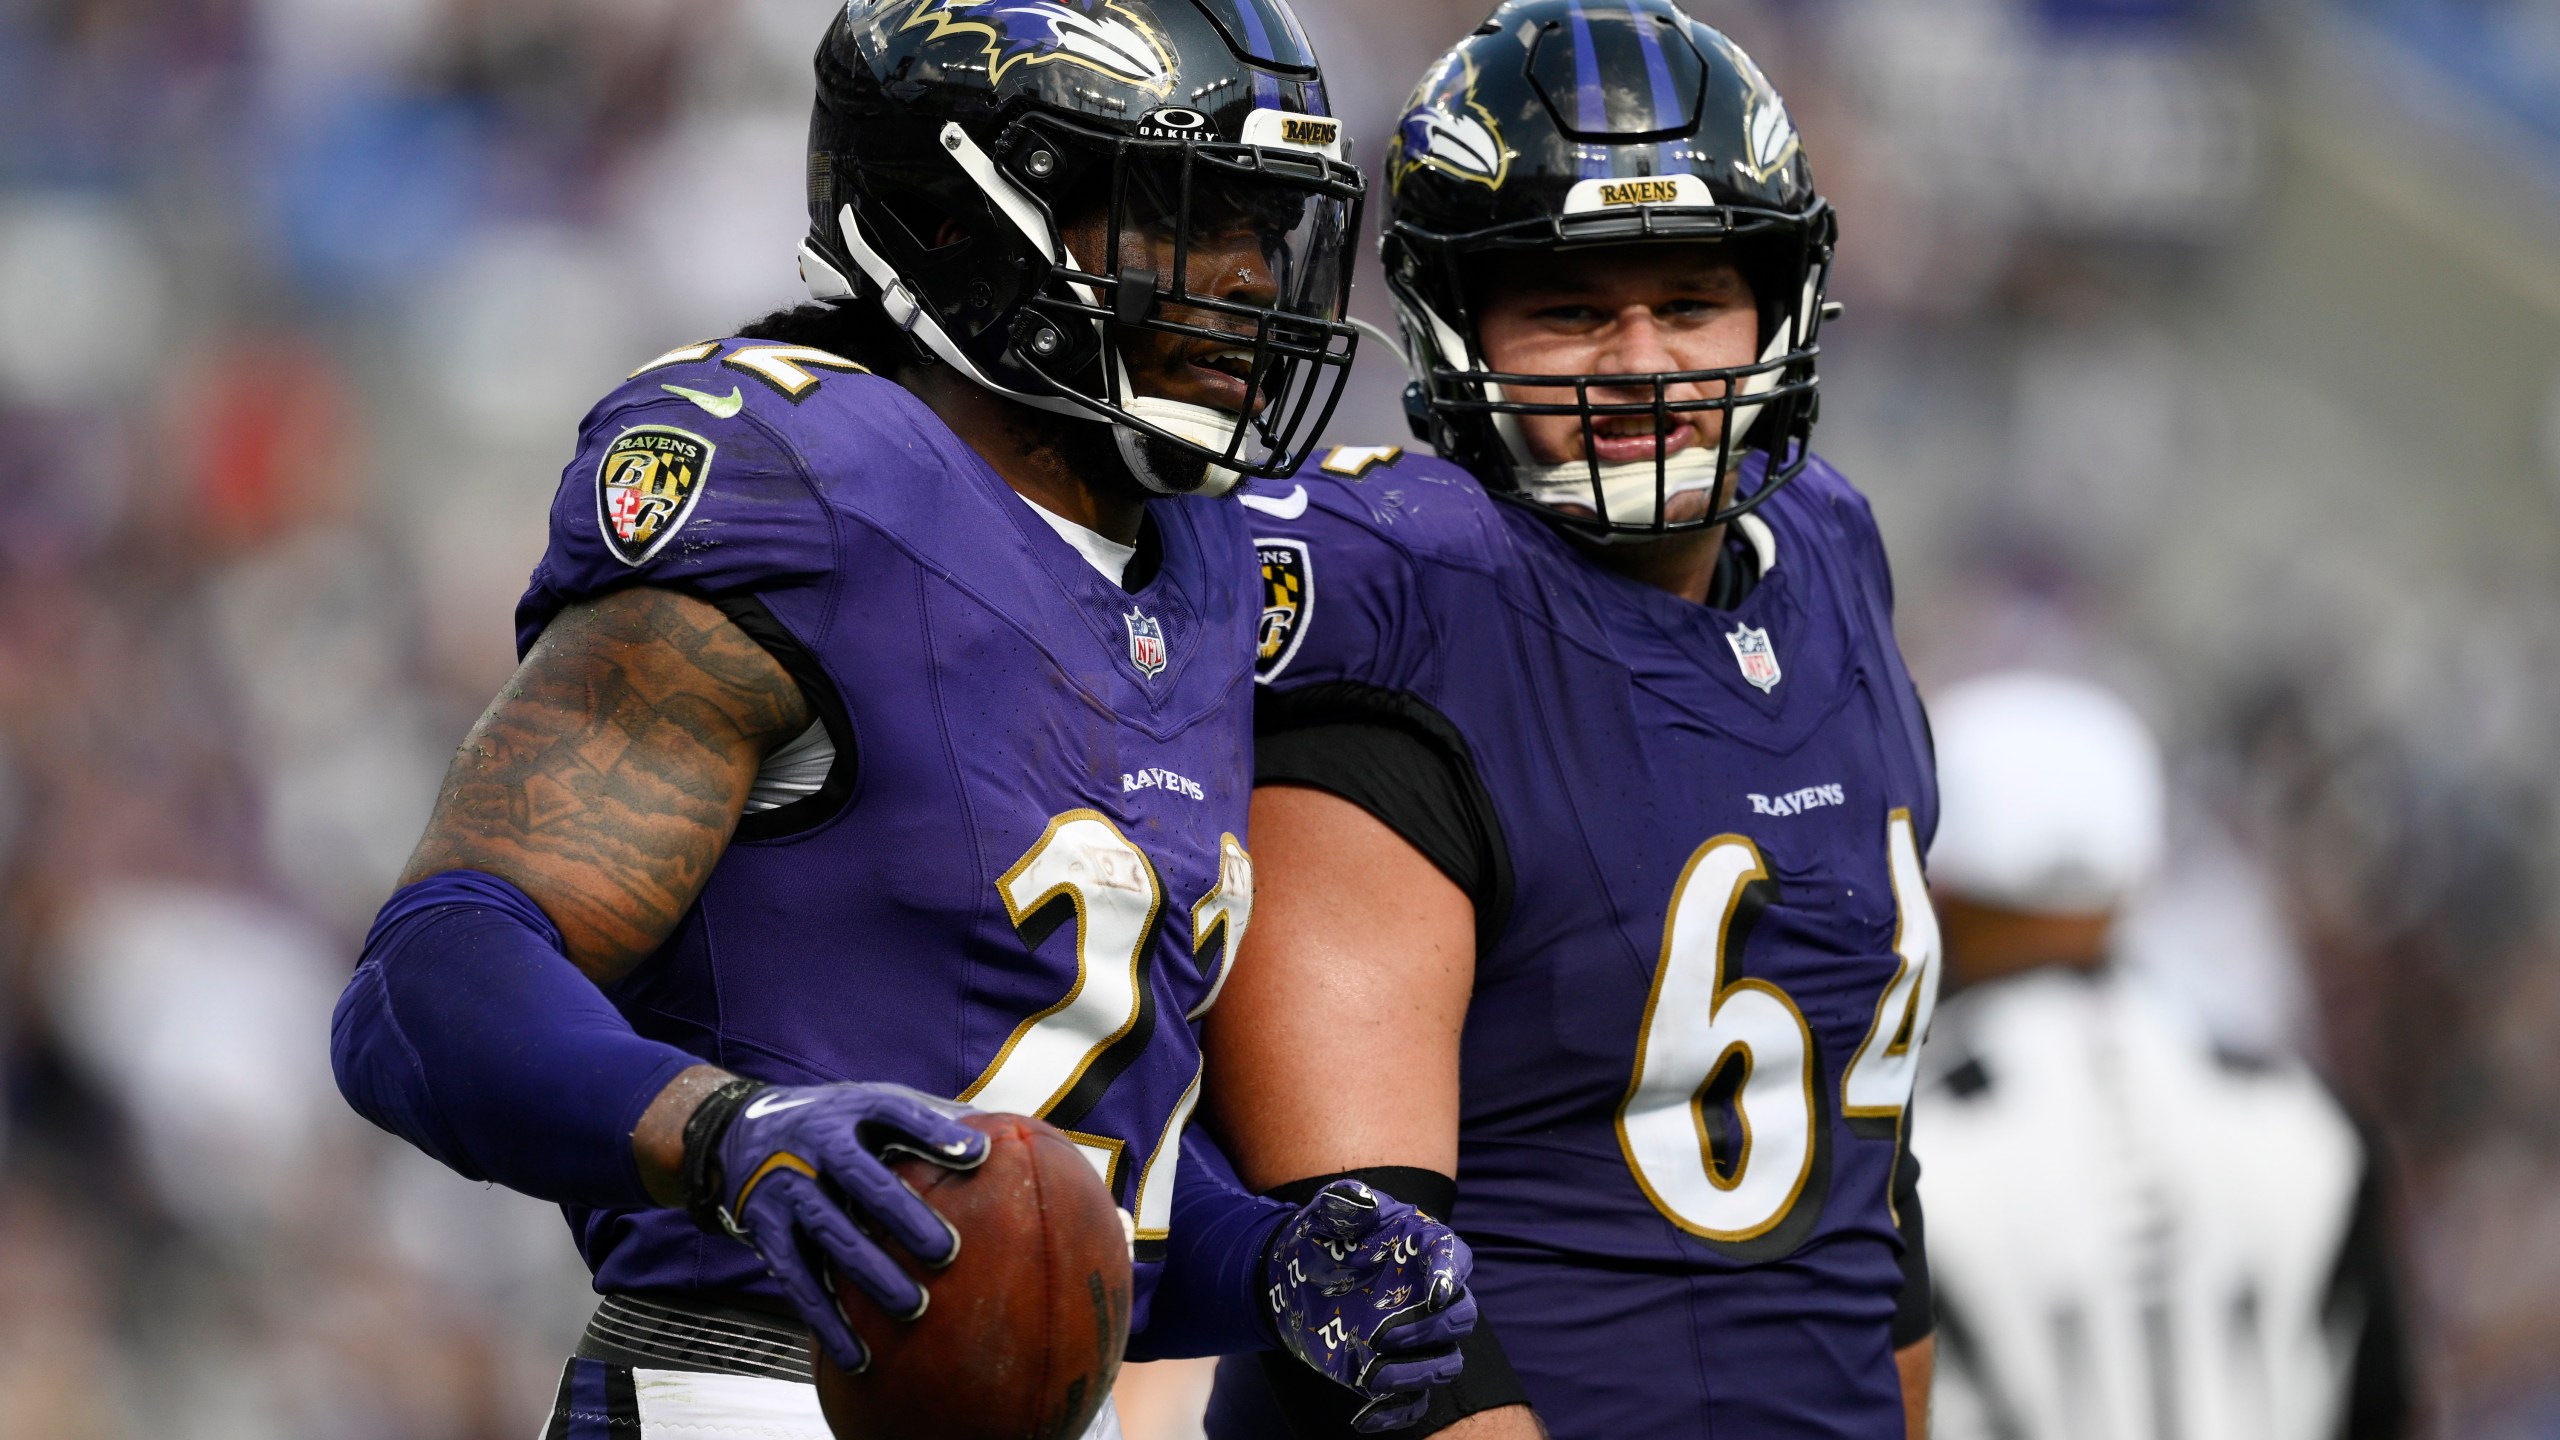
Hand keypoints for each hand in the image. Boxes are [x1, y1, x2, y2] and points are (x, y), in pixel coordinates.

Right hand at [701, 1082, 988, 1370]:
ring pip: (830, 1233)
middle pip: (860, 1177)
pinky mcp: (765, 1230)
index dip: (934, 1132)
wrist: (737, 1132)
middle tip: (946, 1251)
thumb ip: (926, 1118)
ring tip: (913, 1307)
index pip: (893, 1111)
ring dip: (870, 1272)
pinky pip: (797, 1279)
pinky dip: (826, 1319)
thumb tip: (1002, 1134)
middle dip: (902, 1214)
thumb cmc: (830, 1123)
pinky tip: (858, 1353)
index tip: (978, 1154)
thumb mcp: (869, 1105)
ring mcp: (786, 1188)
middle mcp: (812, 1144)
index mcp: (849, 1110)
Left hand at [1264, 1180, 1477, 1432]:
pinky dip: (1394, 1414)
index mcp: (1422, 1249)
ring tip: (1373, 1368)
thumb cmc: (1323, 1238)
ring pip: (1445, 1364)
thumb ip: (1344, 1203)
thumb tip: (1359, 1203)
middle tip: (1388, 1331)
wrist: (1295, 1276)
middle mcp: (1427, 1296)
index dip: (1453, 1274)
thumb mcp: (1328, 1213)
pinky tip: (1363, 1417)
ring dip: (1418, 1372)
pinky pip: (1412, 1403)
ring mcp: (1414, 1338)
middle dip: (1434, 1328)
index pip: (1455, 1257)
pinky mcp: (1392, 1369)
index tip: (1437, 1291)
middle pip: (1462, 1317)